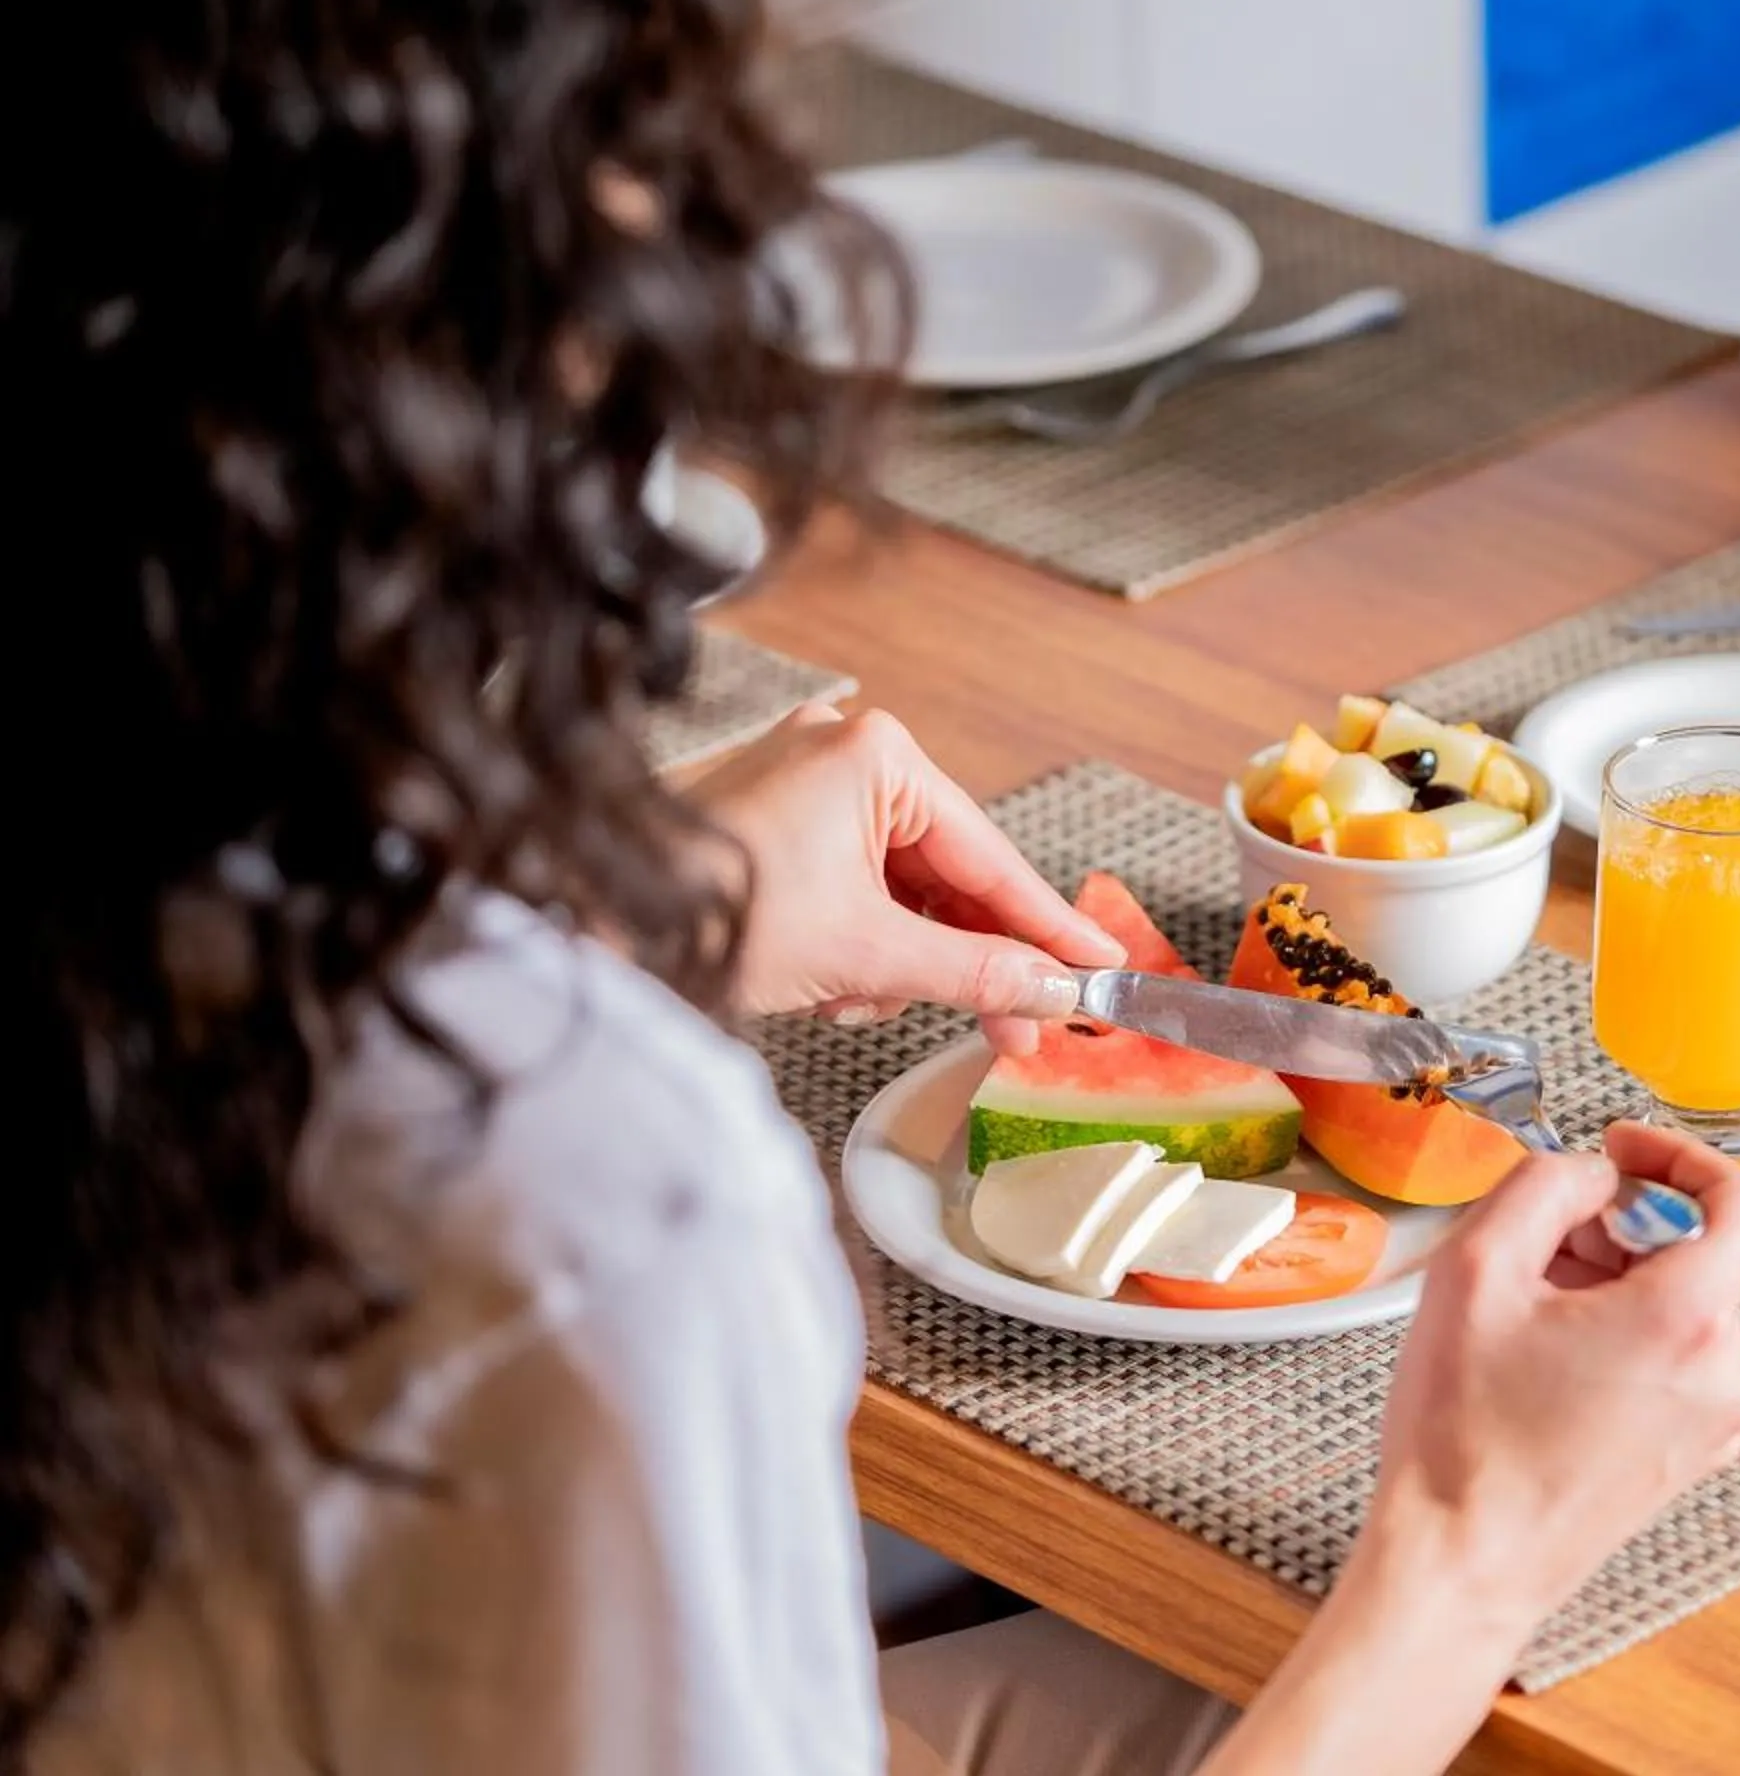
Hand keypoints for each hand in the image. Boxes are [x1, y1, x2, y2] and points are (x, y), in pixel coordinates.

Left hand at [683, 704, 1120, 1052]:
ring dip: (892, 962)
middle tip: (1016, 1030)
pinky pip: (852, 889)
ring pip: (898, 894)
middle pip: (945, 879)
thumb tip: (1050, 992)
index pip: (990, 858)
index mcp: (879, 756)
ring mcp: (806, 785)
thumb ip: (974, 972)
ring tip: (854, 1002)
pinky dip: (852, 944)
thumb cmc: (714, 910)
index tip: (1100, 964)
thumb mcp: (868, 953)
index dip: (1049, 924)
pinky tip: (823, 985)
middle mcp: (845, 754)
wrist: (595, 920)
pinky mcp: (775, 823)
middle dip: (959, 963)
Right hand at [1199, 1128, 1739, 1775]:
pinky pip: (1677, 1359)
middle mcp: (1726, 1372)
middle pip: (1699, 1252)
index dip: (1678, 1153)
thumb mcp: (1476, 1268)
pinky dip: (1624, 1334)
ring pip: (1684, 1305)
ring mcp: (1717, 1421)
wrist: (1463, 1567)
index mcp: (1690, 1318)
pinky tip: (1549, 1359)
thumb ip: (1544, 1184)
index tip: (1622, 1151)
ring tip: (1530, 1310)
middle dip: (1620, 1227)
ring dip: (1615, 1281)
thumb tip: (1589, 1174)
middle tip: (1539, 1241)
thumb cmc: (1465, 1441)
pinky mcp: (1694, 1454)